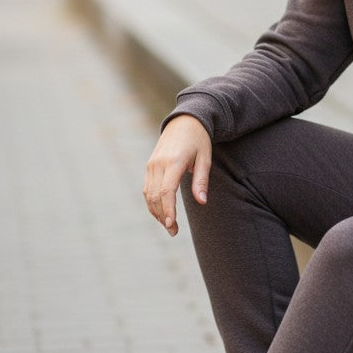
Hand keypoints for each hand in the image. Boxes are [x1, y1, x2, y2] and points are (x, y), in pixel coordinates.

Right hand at [143, 115, 210, 234]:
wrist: (185, 120)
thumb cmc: (199, 140)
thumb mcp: (205, 158)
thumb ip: (202, 180)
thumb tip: (202, 202)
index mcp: (174, 161)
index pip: (166, 191)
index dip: (168, 210)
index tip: (172, 226)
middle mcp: (159, 163)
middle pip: (155, 196)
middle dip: (162, 216)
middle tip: (173, 232)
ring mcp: (152, 164)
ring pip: (148, 194)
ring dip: (156, 212)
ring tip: (168, 226)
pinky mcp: (149, 165)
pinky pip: (146, 188)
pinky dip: (152, 202)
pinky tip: (161, 212)